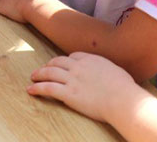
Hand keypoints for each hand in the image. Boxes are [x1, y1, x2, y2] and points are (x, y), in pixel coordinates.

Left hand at [27, 52, 141, 122]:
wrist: (123, 99)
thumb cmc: (125, 89)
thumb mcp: (117, 72)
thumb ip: (108, 70)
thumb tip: (111, 74)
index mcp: (91, 59)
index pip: (73, 56)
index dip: (66, 60)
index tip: (63, 64)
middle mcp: (79, 67)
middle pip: (58, 62)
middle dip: (49, 64)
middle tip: (43, 69)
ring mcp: (72, 79)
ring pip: (50, 73)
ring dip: (39, 74)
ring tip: (33, 77)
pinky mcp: (68, 94)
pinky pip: (48, 88)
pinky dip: (37, 88)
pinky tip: (31, 90)